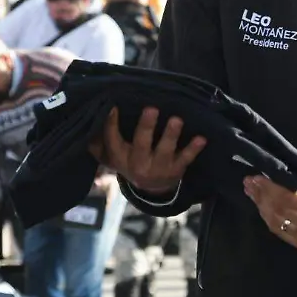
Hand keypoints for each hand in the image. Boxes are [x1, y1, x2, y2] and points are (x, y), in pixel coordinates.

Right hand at [88, 107, 206, 194]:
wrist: (150, 189)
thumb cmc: (130, 161)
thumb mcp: (112, 156)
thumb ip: (99, 141)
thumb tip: (95, 115)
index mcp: (120, 157)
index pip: (113, 139)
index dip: (111, 124)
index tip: (113, 107)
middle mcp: (138, 163)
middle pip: (141, 144)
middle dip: (146, 127)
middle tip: (152, 109)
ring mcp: (159, 167)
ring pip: (164, 150)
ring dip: (171, 135)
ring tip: (177, 120)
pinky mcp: (176, 170)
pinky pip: (186, 159)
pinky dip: (193, 149)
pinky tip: (201, 138)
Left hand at [244, 170, 296, 250]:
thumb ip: (294, 177)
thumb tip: (268, 174)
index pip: (287, 198)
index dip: (268, 188)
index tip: (255, 177)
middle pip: (279, 210)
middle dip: (261, 195)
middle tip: (249, 182)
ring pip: (276, 222)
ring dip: (261, 206)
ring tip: (252, 191)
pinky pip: (279, 230)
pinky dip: (268, 217)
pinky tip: (261, 205)